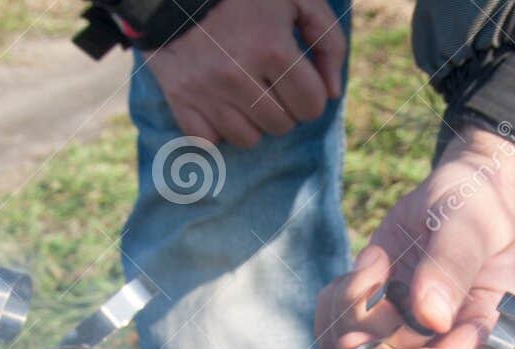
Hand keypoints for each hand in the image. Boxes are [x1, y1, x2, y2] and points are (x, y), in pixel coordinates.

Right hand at [143, 0, 344, 149]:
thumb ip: (327, 41)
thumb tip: (333, 93)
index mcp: (272, 48)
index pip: (311, 106)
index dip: (311, 96)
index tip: (299, 81)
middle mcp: (238, 76)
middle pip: (281, 126)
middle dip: (284, 108)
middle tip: (270, 83)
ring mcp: (206, 91)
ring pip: (248, 139)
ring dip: (253, 121)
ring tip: (246, 93)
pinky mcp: (180, 99)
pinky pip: (208, 142)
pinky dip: (217, 130)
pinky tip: (220, 106)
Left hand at [315, 128, 514, 348]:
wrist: (461, 193)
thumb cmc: (479, 206)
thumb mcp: (472, 224)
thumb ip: (453, 265)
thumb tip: (433, 317)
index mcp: (480, 331)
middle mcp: (441, 342)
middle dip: (372, 334)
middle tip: (369, 284)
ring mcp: (404, 332)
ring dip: (350, 312)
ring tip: (374, 266)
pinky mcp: (373, 316)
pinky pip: (335, 331)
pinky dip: (335, 302)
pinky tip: (367, 267)